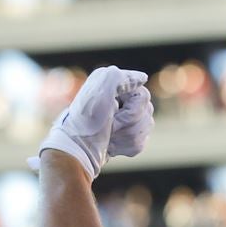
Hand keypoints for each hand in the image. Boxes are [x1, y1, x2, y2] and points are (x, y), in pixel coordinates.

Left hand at [35, 66, 152, 179]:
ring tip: (110, 135)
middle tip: (110, 125)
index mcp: (114, 84)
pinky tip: (112, 145)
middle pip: (147, 111)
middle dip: (129, 123)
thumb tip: (142, 78)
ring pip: (146, 127)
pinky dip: (127, 146)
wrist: (78, 149)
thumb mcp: (101, 90)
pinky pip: (140, 142)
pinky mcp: (124, 136)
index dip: (133, 109)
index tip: (114, 112)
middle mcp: (120, 99)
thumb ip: (122, 78)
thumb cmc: (87, 119)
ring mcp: (124, 118)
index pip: (144, 96)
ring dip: (128, 135)